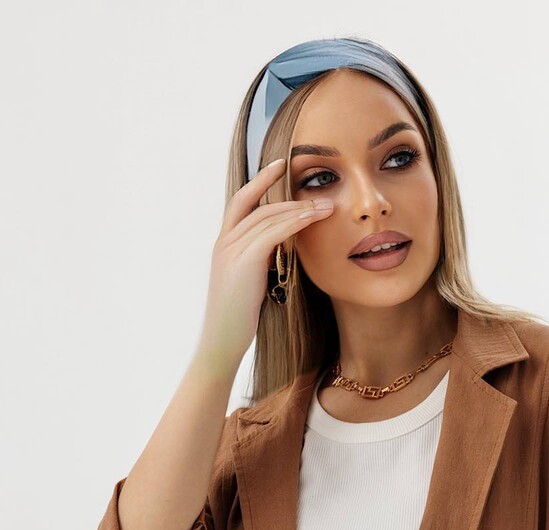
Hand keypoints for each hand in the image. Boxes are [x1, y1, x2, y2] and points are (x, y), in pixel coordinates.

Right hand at [192, 158, 333, 378]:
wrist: (221, 343)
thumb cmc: (238, 323)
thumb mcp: (250, 287)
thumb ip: (260, 266)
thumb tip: (279, 259)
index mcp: (223, 247)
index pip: (241, 204)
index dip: (260, 183)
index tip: (279, 167)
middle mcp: (224, 243)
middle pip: (256, 205)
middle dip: (286, 193)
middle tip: (318, 190)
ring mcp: (230, 250)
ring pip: (268, 217)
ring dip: (300, 209)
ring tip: (326, 207)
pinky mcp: (243, 261)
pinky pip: (273, 233)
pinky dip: (295, 223)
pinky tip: (313, 220)